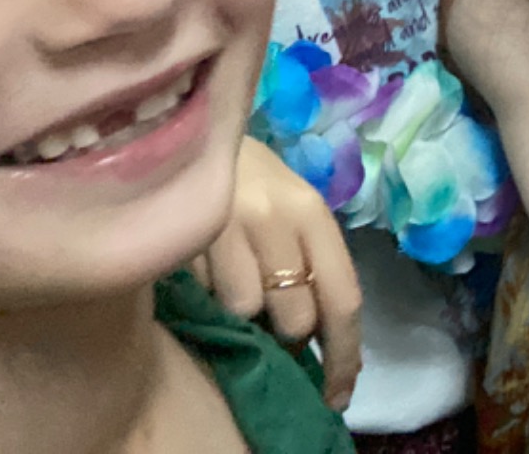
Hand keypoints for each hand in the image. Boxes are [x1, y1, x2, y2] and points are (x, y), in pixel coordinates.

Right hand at [192, 137, 363, 409]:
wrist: (190, 132)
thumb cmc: (252, 181)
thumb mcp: (293, 210)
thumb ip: (310, 262)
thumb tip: (317, 340)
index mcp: (312, 213)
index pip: (343, 298)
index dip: (344, 355)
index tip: (336, 396)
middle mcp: (276, 218)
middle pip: (295, 318)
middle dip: (286, 334)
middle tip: (270, 319)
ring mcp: (227, 226)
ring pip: (244, 312)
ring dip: (241, 315)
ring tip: (232, 285)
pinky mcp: (184, 236)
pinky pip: (203, 298)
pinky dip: (207, 299)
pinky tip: (204, 274)